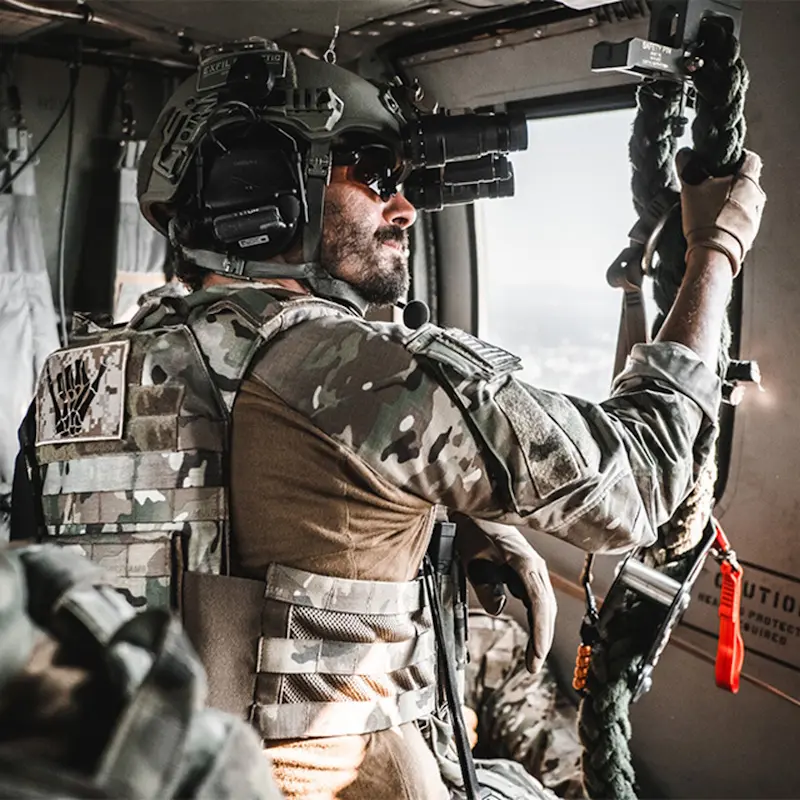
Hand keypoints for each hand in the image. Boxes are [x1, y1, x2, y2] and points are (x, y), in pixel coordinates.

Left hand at [454, 516, 556, 673]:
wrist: (475, 509)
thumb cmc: (473, 530)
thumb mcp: (473, 558)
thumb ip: (486, 584)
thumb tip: (499, 609)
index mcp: (526, 563)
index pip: (540, 604)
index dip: (540, 632)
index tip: (537, 655)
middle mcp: (535, 566)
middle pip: (547, 609)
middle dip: (543, 640)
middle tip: (533, 667)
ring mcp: (534, 568)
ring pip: (545, 606)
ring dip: (542, 633)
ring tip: (533, 659)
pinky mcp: (528, 571)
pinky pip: (538, 600)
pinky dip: (538, 621)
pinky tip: (534, 637)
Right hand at [677, 147, 765, 275]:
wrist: (713, 254)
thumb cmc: (705, 219)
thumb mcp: (690, 188)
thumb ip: (688, 168)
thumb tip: (685, 155)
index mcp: (747, 179)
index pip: (749, 158)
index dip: (734, 158)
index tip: (720, 164)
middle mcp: (757, 195)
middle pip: (746, 180)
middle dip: (730, 182)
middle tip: (710, 188)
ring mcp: (755, 215)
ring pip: (744, 200)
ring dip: (731, 201)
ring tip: (710, 208)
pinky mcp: (750, 232)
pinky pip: (742, 218)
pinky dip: (731, 218)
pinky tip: (715, 223)